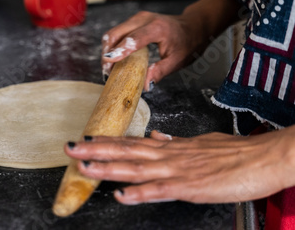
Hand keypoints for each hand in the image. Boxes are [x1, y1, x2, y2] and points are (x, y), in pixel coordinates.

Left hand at [65, 129, 294, 204]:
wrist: (262, 157)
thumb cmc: (234, 153)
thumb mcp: (200, 143)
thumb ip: (175, 142)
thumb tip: (156, 137)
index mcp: (170, 146)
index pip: (131, 142)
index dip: (106, 141)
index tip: (85, 138)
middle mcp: (168, 155)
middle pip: (125, 151)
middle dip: (95, 150)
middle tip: (70, 147)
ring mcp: (177, 170)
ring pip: (135, 168)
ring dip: (107, 168)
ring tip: (83, 168)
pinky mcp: (190, 186)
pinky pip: (159, 190)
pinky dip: (139, 193)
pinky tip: (121, 195)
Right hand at [101, 12, 204, 90]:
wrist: (192, 26)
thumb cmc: (187, 42)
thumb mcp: (177, 61)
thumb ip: (159, 71)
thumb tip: (144, 85)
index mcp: (157, 28)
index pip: (134, 39)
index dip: (120, 50)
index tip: (109, 61)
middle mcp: (144, 19)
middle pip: (116, 33)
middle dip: (108, 53)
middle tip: (107, 72)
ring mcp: (137, 18)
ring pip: (113, 32)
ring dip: (108, 50)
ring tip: (109, 68)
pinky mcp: (133, 21)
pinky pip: (117, 32)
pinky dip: (112, 46)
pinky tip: (114, 59)